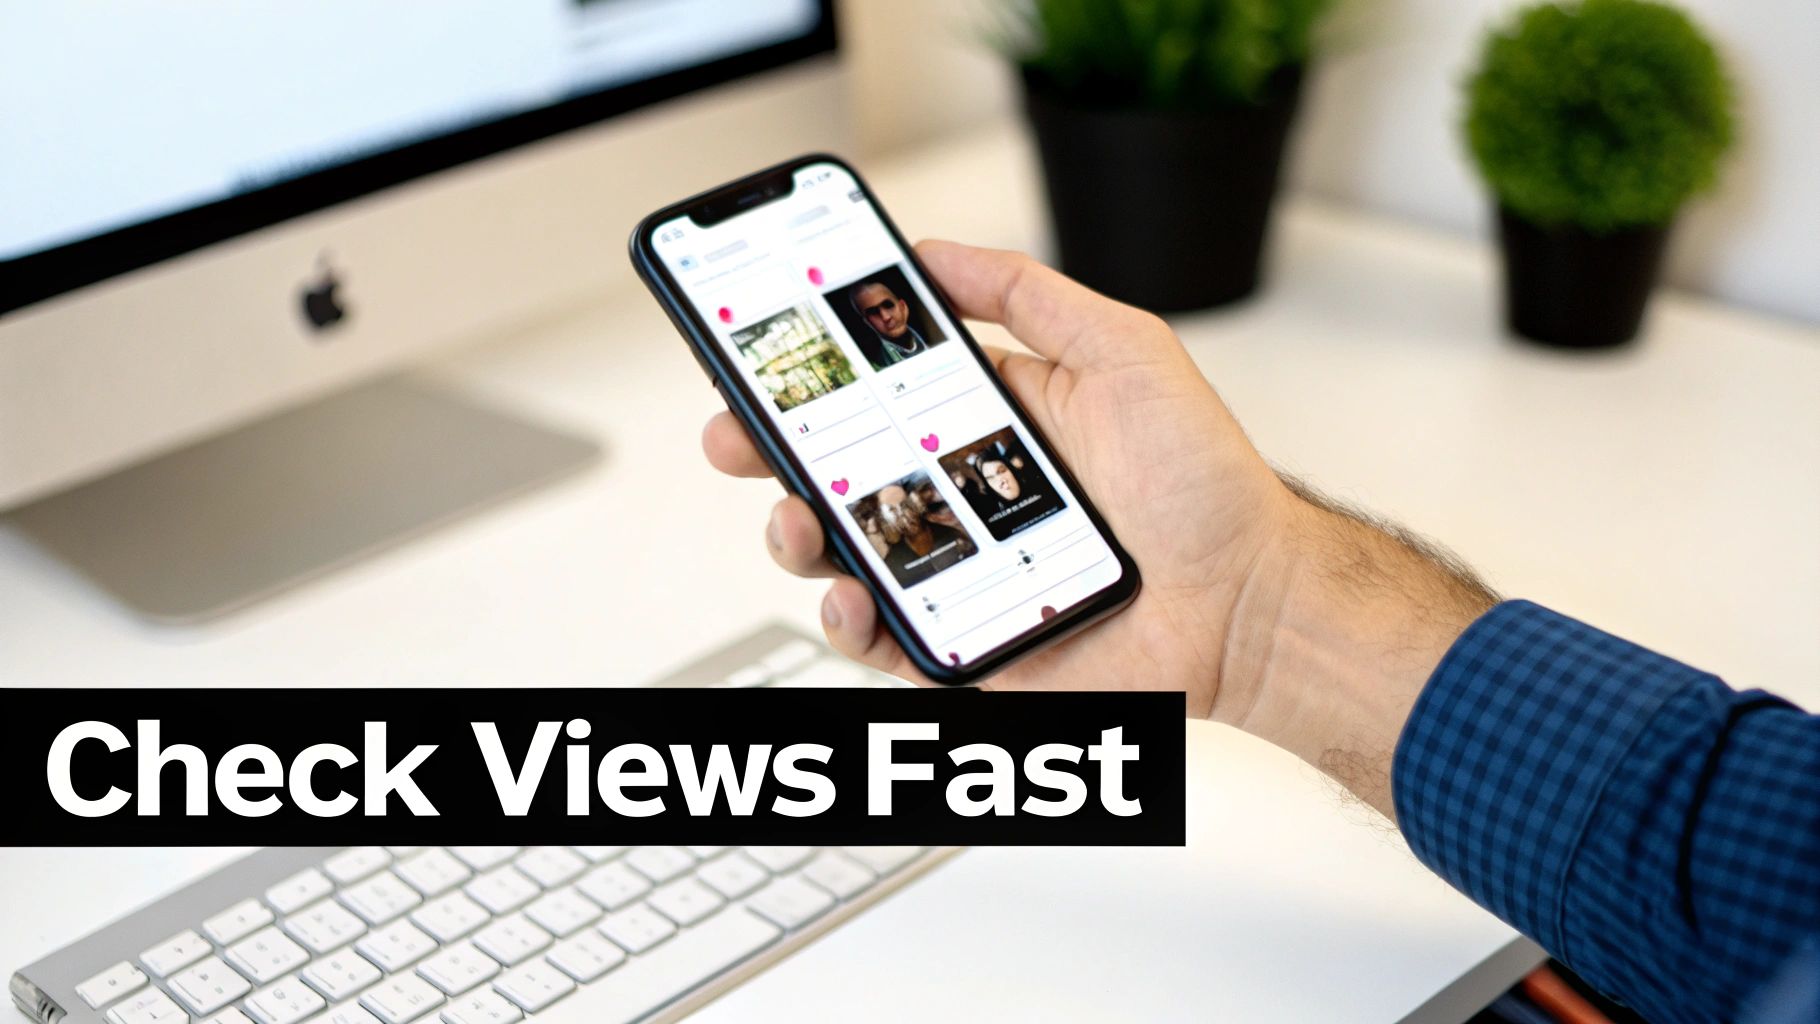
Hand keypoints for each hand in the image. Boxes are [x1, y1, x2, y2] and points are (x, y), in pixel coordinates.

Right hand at [702, 240, 1297, 719]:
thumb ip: (1029, 296)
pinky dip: (853, 624)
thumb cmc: (1206, 485)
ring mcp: (961, 575)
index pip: (877, 394)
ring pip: (845, 558)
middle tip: (736, 437)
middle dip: (770, 454)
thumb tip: (936, 253)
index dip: (812, 378)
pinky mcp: (967, 646)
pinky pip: (886, 642)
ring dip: (798, 535)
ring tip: (797, 517)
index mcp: (992, 424)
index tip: (760, 357)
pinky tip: (855, 599)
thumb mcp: (1124, 350)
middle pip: (839, 474)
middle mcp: (966, 499)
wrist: (1251, 603)